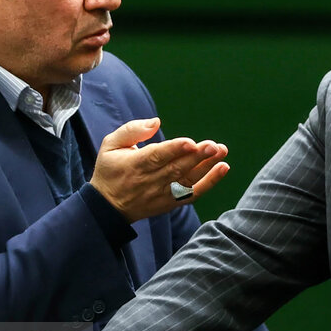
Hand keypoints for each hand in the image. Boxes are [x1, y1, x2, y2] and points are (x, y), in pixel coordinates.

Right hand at [89, 118, 228, 222]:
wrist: (108, 208)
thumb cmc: (110, 170)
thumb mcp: (111, 145)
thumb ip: (132, 130)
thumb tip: (156, 122)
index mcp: (135, 164)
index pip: (157, 157)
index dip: (174, 150)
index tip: (190, 142)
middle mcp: (150, 181)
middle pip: (177, 168)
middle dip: (197, 156)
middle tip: (214, 145)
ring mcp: (162, 194)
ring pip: (188, 180)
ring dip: (207, 167)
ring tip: (221, 152)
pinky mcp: (171, 202)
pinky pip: (193, 194)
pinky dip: (209, 182)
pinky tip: (222, 169)